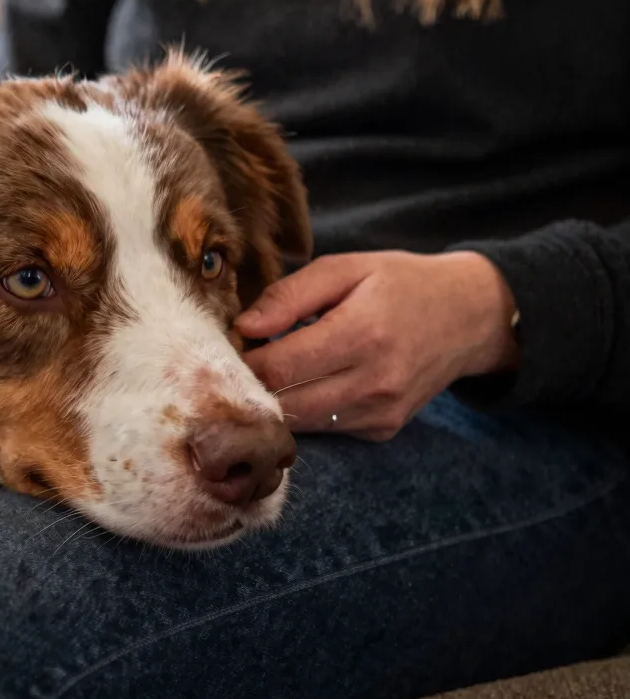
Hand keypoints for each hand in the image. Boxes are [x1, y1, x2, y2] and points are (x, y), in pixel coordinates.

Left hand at [236, 251, 519, 440]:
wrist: (470, 316)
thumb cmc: (400, 284)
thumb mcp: (346, 269)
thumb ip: (290, 296)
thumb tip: (245, 327)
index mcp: (361, 333)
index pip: (279, 366)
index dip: (243, 359)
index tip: (228, 344)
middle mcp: (374, 381)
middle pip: (285, 403)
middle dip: (254, 386)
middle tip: (238, 363)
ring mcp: (381, 411)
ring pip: (302, 424)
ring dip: (277, 403)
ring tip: (270, 372)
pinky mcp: (383, 429)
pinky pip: (327, 430)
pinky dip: (308, 411)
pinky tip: (308, 384)